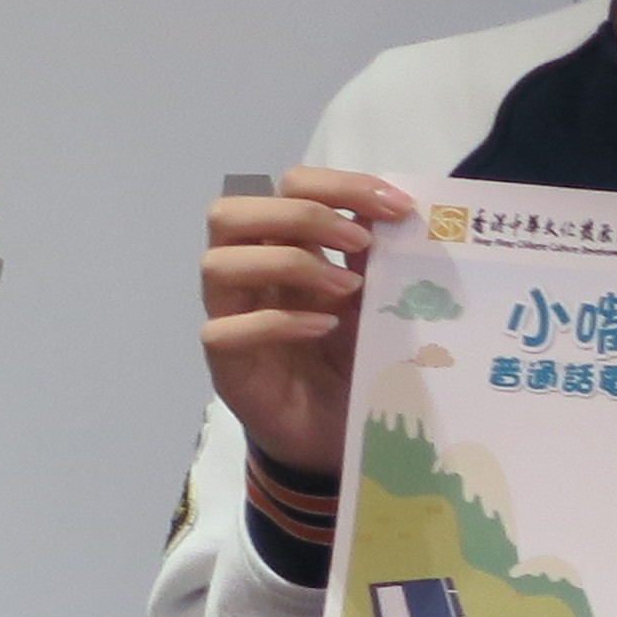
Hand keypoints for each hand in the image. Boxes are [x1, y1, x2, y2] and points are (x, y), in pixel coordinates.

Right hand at [199, 168, 412, 479]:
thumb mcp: (376, 301)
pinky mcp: (226, 365)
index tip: (397, 205)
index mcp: (282, 247)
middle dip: (301, 215)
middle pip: (230, 213)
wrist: (339, 430)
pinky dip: (276, 323)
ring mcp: (230, 317)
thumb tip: (400, 212)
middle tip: (360, 241)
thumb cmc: (352, 357)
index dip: (338, 185)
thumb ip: (377, 259)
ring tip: (346, 289)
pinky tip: (323, 328)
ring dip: (289, 264)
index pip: (286, 187)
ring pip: (217, 264)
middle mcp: (247, 274)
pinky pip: (224, 331)